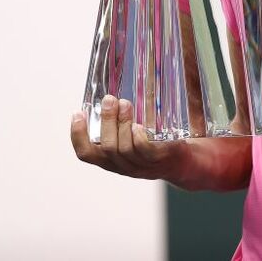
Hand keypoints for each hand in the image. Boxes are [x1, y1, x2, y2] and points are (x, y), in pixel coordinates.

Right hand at [70, 95, 189, 179]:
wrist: (183, 162)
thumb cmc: (153, 144)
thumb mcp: (131, 136)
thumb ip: (118, 122)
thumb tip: (107, 96)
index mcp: (111, 160)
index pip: (86, 154)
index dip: (78, 136)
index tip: (78, 114)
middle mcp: (123, 166)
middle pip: (107, 148)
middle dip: (106, 121)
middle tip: (109, 100)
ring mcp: (141, 165)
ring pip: (124, 148)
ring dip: (122, 124)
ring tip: (125, 104)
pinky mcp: (159, 160)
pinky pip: (144, 151)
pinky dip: (138, 137)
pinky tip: (138, 125)